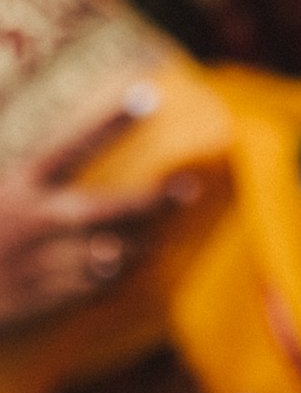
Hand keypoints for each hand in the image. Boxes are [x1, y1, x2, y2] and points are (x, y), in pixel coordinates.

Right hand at [0, 85, 191, 334]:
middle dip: (157, 199)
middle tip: (191, 189)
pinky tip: (126, 268)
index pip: (72, 144)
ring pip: (115, 251)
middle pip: (113, 207)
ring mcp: (43, 261)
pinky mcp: (45, 297)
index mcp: (16, 186)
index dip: (112, 120)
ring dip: (140, 245)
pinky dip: (116, 277)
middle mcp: (36, 222)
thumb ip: (23, 169)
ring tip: (155, 237)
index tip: (149, 95)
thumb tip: (43, 149)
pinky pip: (99, 286)